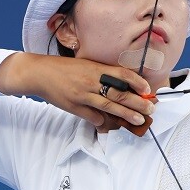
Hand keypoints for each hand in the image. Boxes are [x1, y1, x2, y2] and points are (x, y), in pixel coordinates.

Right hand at [0, 53, 155, 129]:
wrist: (40, 73)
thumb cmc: (65, 69)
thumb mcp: (86, 65)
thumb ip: (103, 74)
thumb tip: (124, 86)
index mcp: (96, 68)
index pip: (122, 74)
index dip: (137, 82)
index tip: (148, 89)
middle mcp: (91, 81)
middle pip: (119, 94)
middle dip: (138, 103)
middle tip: (150, 109)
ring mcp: (83, 95)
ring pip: (109, 107)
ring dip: (127, 115)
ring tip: (139, 120)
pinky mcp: (74, 106)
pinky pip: (93, 117)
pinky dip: (102, 121)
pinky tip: (110, 124)